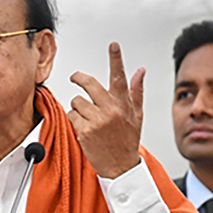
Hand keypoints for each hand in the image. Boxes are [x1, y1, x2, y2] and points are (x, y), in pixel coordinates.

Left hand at [68, 42, 143, 178]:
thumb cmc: (127, 141)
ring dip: (78, 108)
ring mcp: (98, 120)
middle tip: (75, 77)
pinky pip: (71, 116)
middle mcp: (111, 110)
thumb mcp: (137, 115)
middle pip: (88, 83)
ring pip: (77, 101)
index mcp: (124, 104)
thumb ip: (136, 92)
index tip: (113, 45)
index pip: (120, 77)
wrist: (121, 168)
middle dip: (78, 78)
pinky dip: (74, 120)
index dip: (116, 59)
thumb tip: (140, 71)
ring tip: (87, 118)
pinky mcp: (85, 131)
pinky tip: (84, 128)